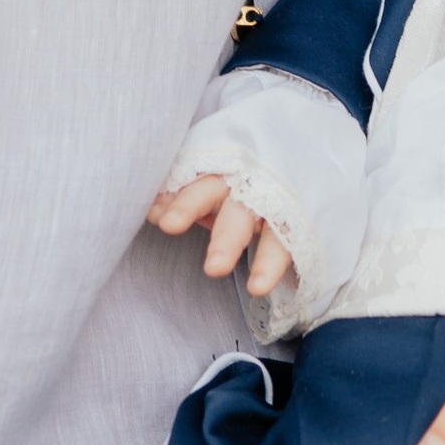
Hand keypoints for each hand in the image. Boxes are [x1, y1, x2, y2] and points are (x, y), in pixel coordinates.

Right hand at [149, 171, 296, 298]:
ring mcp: (227, 175)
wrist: (276, 155)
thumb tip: (276, 289)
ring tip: (166, 224)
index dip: (269, 263)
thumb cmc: (280, 205)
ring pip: (208, 188)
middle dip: (227, 241)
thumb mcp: (290, 228)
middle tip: (214, 268)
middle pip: (241, 215)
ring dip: (187, 205)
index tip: (257, 288)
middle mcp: (254, 192)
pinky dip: (168, 192)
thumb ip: (280, 254)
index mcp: (282, 214)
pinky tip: (153, 208)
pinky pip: (184, 174)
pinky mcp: (205, 165)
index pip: (280, 241)